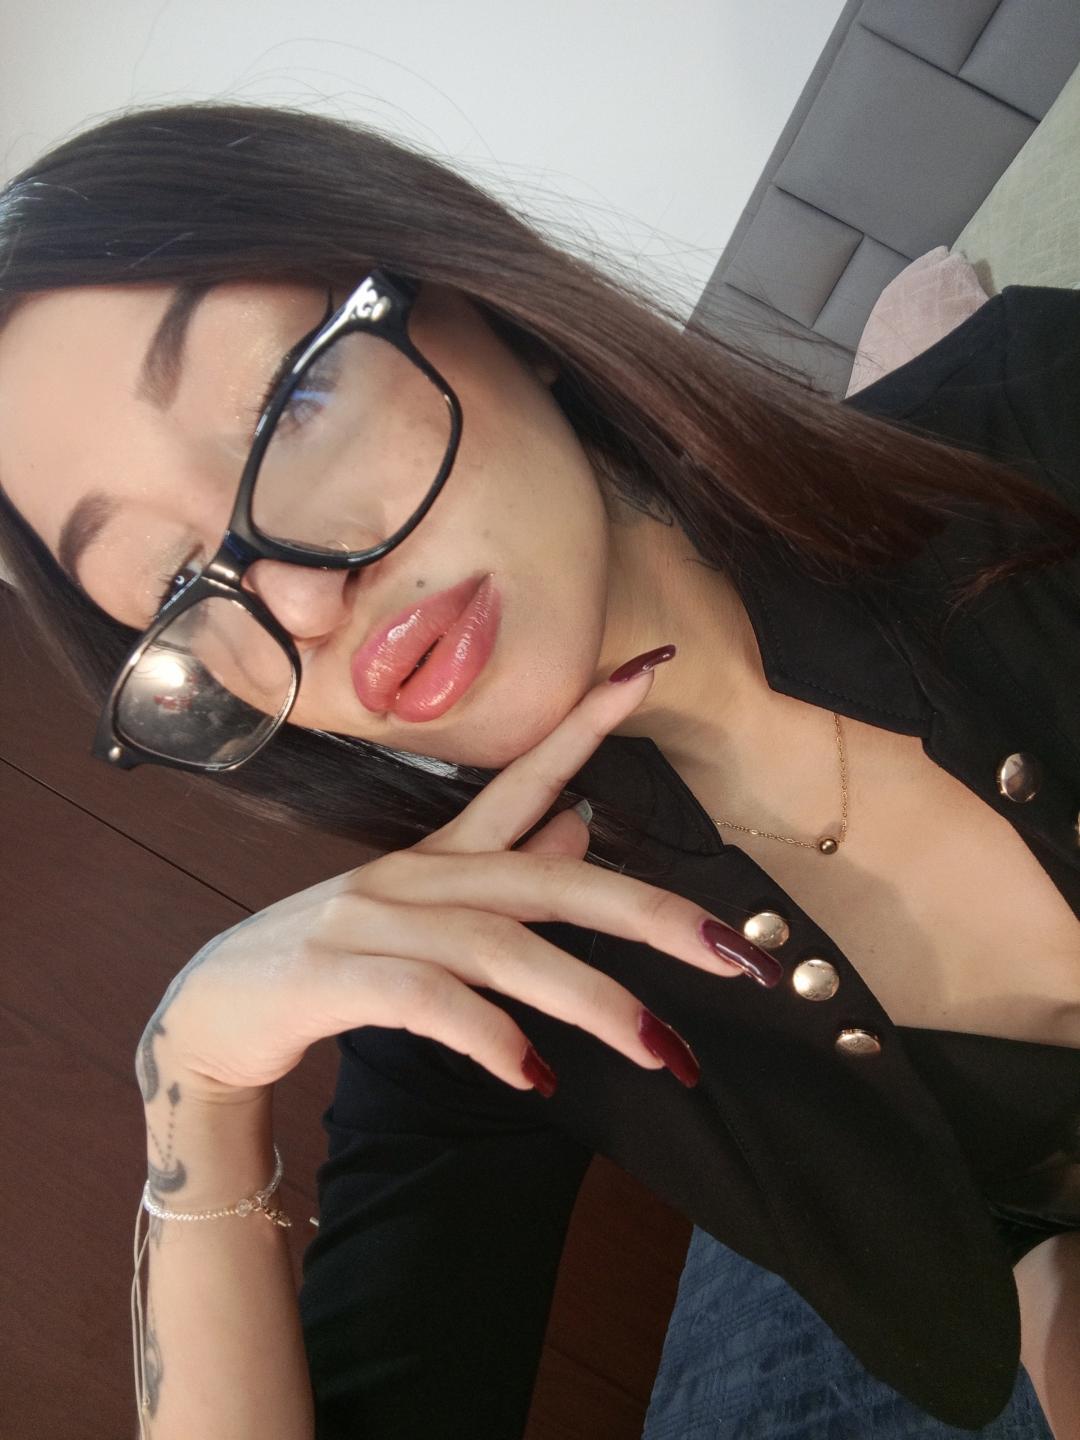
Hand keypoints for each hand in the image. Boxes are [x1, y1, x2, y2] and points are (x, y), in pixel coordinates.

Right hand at [135, 646, 777, 1108]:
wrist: (208, 1018)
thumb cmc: (331, 967)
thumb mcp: (423, 918)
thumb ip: (503, 877)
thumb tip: (581, 826)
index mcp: (439, 859)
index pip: (524, 778)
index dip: (586, 725)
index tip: (650, 668)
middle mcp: (411, 876)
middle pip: (548, 878)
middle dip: (650, 913)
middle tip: (734, 960)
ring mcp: (369, 921)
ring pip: (504, 947)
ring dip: (593, 1001)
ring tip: (665, 1054)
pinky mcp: (333, 975)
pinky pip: (429, 1000)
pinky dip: (489, 1036)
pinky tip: (537, 1078)